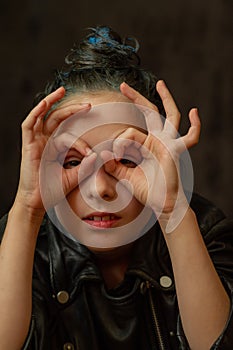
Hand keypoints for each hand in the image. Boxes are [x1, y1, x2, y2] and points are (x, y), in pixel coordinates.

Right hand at [15, 87, 94, 212]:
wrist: (38, 202)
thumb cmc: (52, 190)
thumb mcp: (73, 176)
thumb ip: (84, 166)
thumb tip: (96, 156)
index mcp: (55, 147)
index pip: (69, 135)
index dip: (82, 143)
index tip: (91, 154)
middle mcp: (45, 141)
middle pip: (58, 118)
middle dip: (72, 109)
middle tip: (88, 104)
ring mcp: (36, 142)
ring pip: (43, 116)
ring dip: (52, 102)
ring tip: (62, 91)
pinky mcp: (28, 145)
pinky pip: (29, 125)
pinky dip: (36, 113)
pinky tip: (45, 103)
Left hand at [102, 80, 200, 217]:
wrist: (161, 204)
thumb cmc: (147, 190)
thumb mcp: (125, 176)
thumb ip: (113, 166)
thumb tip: (102, 154)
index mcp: (145, 144)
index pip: (130, 131)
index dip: (120, 141)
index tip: (115, 155)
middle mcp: (158, 139)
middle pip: (149, 112)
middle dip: (136, 98)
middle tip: (123, 85)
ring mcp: (169, 143)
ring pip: (169, 116)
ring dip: (166, 99)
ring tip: (160, 83)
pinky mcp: (176, 151)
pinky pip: (191, 137)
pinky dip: (195, 126)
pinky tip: (194, 112)